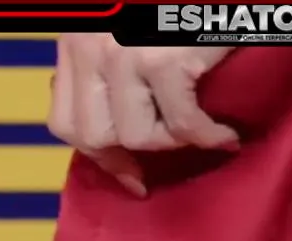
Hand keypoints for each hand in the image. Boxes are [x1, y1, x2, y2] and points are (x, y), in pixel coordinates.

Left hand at [48, 34, 238, 195]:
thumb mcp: (126, 34)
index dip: (99, 156)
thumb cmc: (184, 11)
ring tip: (200, 127)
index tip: (130, 174)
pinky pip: (182, 126)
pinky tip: (227, 135)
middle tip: (169, 152)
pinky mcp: (162, 60)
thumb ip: (107, 69)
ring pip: (136, 136)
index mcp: (76, 39)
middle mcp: (89, 44)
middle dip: (135, 152)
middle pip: (93, 135)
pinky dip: (210, 136)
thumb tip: (110, 120)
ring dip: (175, 140)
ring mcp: (122, 53)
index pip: (65, 122)